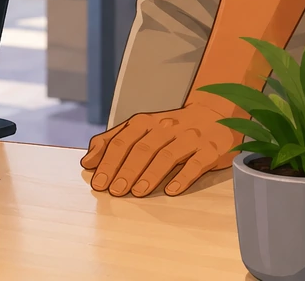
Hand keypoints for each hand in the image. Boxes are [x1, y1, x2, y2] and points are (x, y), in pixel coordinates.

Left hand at [81, 102, 240, 196]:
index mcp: (147, 122)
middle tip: (113, 190)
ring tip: (136, 192)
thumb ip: (114, 141)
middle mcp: (167, 127)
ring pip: (166, 155)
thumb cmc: (172, 127)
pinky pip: (196, 163)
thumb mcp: (142, 128)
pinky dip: (183, 177)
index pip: (122, 140)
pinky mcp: (211, 149)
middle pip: (142, 148)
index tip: (97, 180)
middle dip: (125, 170)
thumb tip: (88, 162)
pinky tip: (171, 190)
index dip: (108, 160)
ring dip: (149, 174)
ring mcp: (190, 137)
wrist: (216, 112)